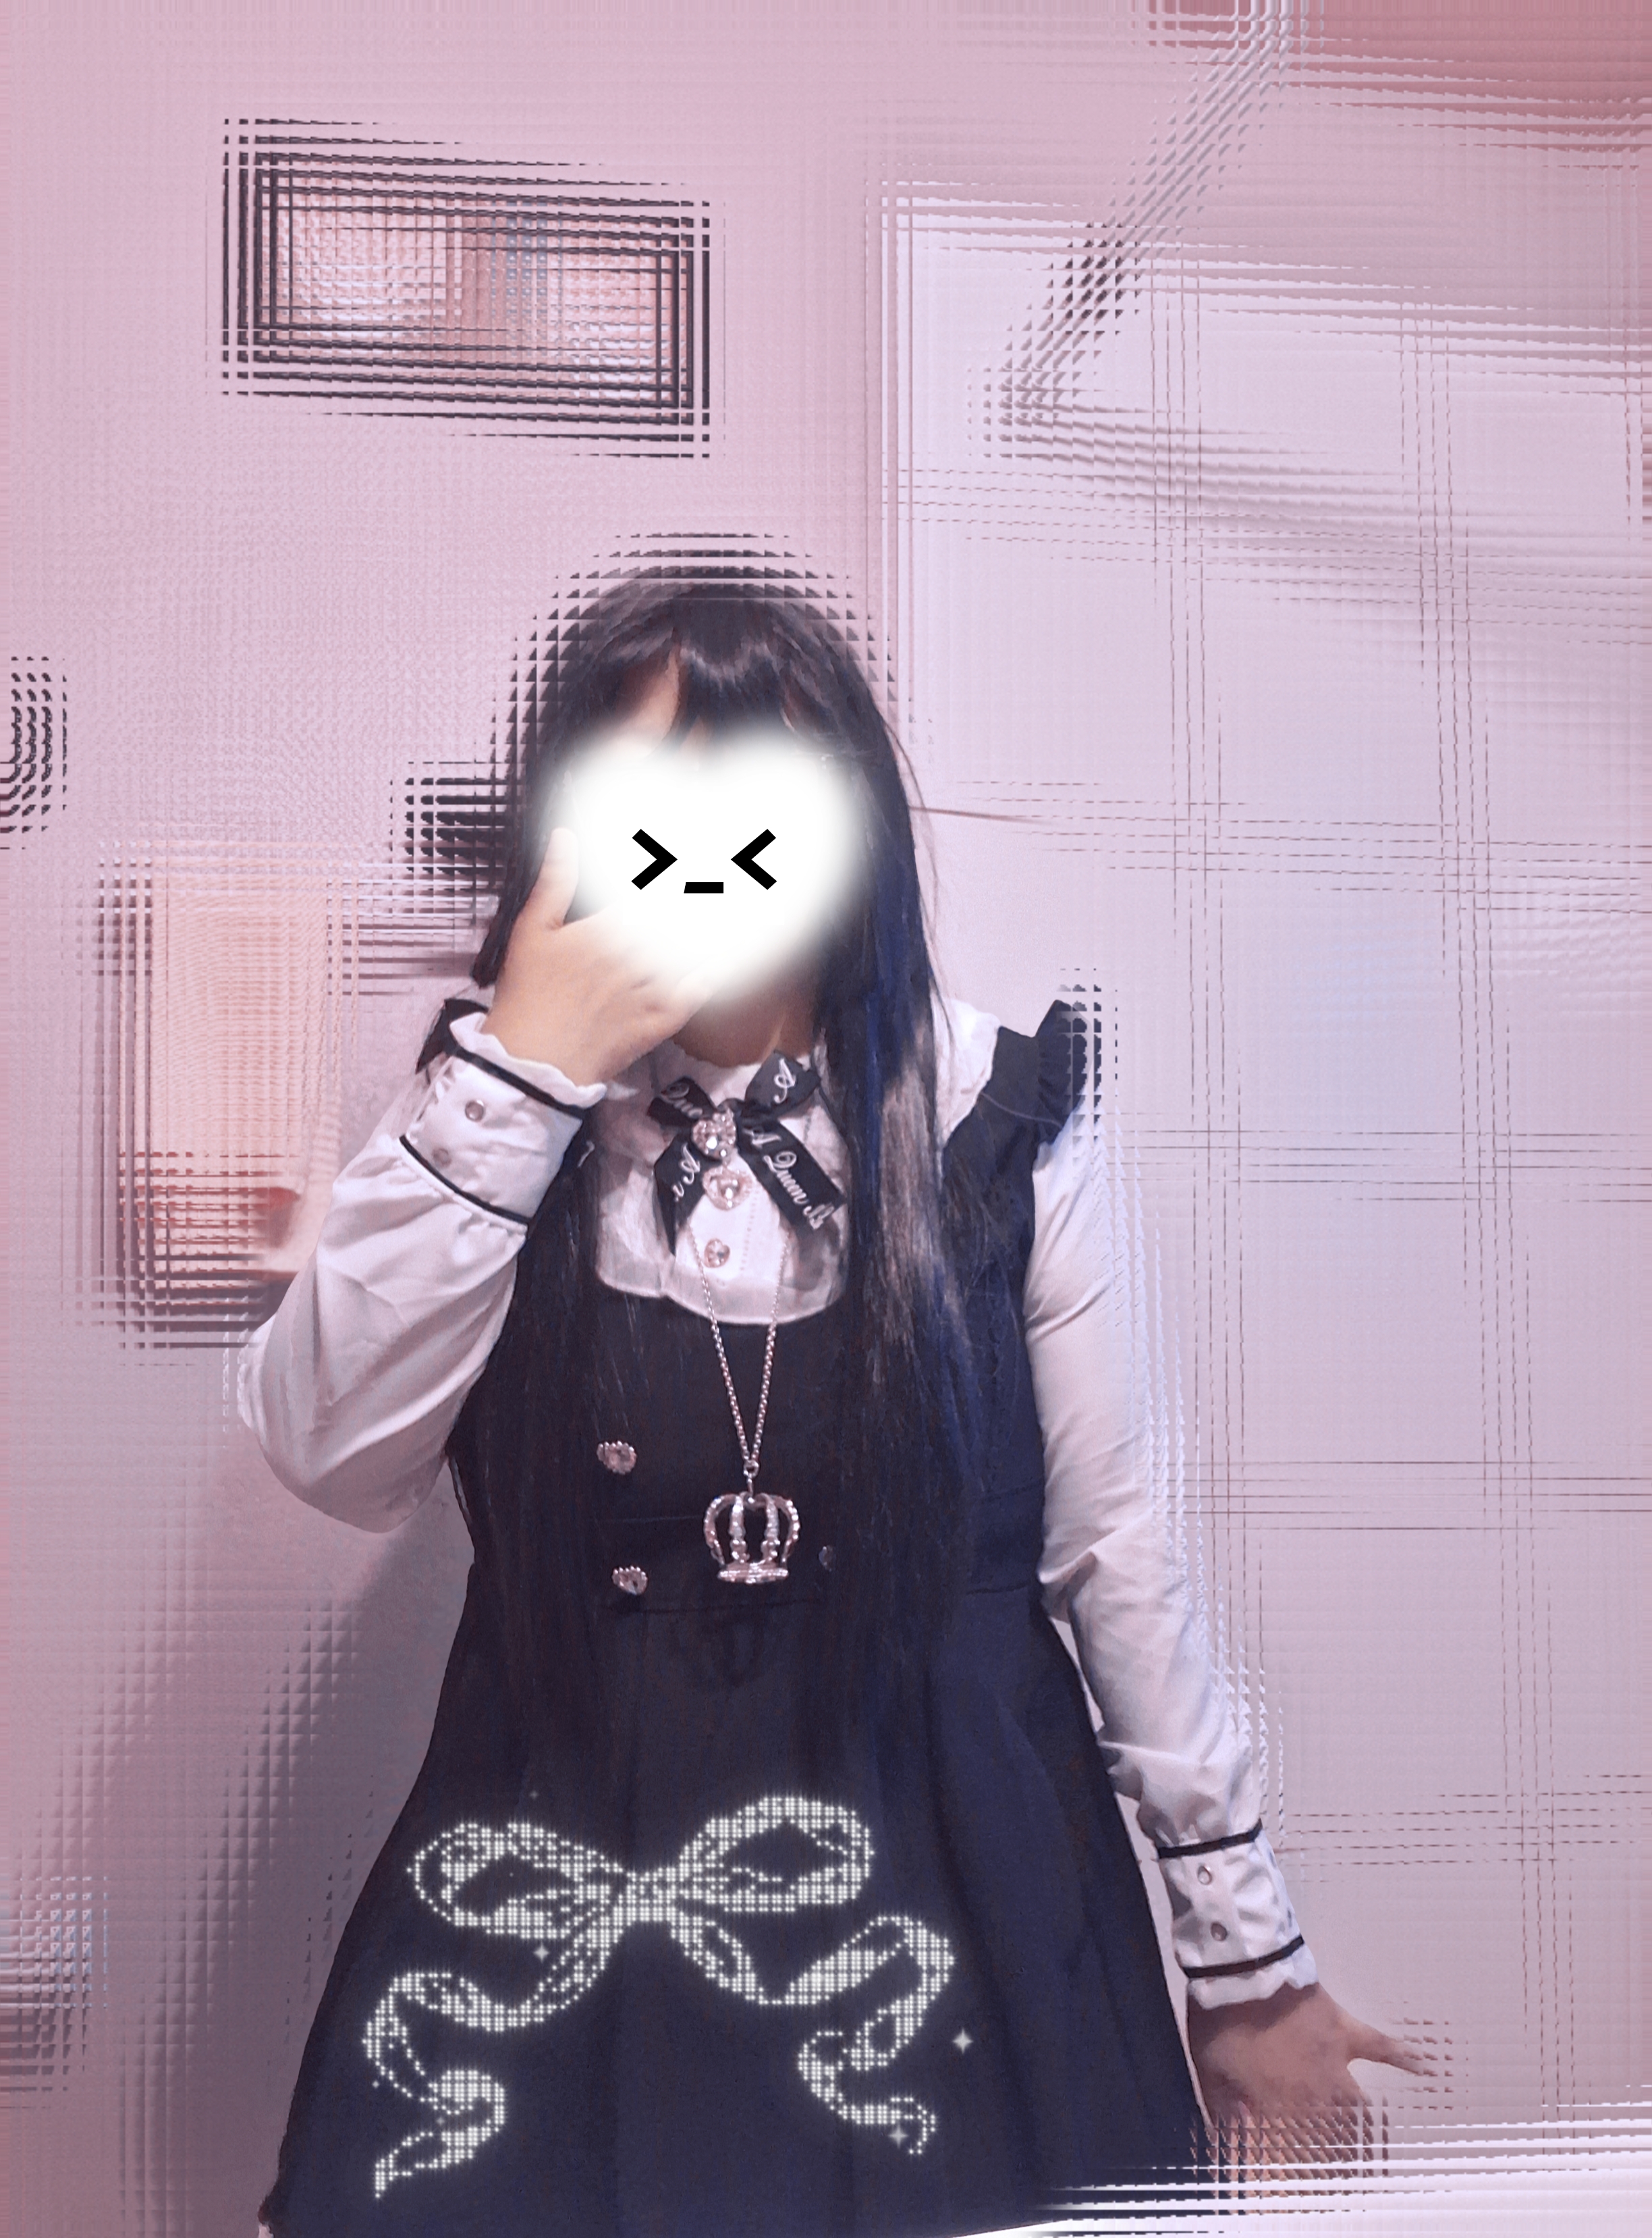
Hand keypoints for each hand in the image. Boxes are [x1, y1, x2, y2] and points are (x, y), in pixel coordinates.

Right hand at [482, 828, 714, 1084]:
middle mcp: (636, 955)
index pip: (650, 889)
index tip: (693, 854)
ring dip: (714, 925)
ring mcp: (652, 988)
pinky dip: (716, 970)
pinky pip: (698, 991)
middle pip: (680, 917)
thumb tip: (564, 838)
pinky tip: (730, 952)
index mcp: (606, 929)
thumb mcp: (532, 931)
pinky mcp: (660, 1020)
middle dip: (702, 891)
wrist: (534, 1063)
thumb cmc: (528, 996)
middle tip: (728, 872)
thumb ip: (555, 881)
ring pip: (694, 948)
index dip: (674, 870)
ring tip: (741, 902)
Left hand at [1187, 1982, 1429, 2164]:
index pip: (1295, 2148)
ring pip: (1358, 2105)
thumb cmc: (1220, 2021)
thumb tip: (1238, 2143)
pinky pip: (1381, 2047)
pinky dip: (1405, 2058)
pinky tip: (1427, 2068)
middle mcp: (1314, 2090)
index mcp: (1280, 2102)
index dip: (1300, 2168)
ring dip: (1367, 2128)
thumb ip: (1225, 2110)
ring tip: (1380, 2149)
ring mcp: (1334, 2060)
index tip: (1306, 2183)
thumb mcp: (1210, 2071)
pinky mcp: (1344, 2030)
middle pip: (1333, 2134)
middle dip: (1339, 2157)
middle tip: (1348, 2171)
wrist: (1242, 1970)